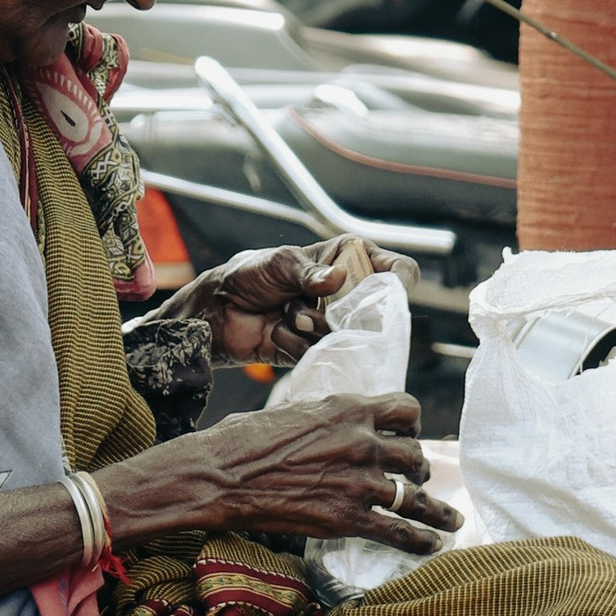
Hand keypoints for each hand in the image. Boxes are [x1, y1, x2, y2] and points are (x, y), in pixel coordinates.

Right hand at [110, 394, 456, 560]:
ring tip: (451, 518)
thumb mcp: (292, 412)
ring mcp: (359, 482)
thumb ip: (324, 418)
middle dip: (418, 467)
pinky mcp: (348, 519)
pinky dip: (422, 540)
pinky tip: (434, 545)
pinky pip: (400, 531)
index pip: (406, 409)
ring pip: (417, 494)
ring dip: (436, 508)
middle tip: (417, 478)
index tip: (409, 434)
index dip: (412, 423)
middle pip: (415, 453)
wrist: (220, 475)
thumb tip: (329, 425)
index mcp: (348, 409)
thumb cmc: (243, 440)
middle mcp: (362, 442)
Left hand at [181, 243, 406, 373]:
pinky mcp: (314, 351)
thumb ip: (309, 272)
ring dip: (309, 326)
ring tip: (285, 314)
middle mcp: (345, 295)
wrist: (217, 309)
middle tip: (316, 308)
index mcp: (345, 261)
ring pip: (344, 336)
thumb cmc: (250, 274)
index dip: (398, 279)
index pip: (393, 268)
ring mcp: (331, 325)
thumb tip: (336, 278)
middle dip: (344, 313)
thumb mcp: (280, 262)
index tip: (390, 289)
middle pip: (375, 312)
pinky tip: (276, 331)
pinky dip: (294, 343)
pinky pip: (319, 353)